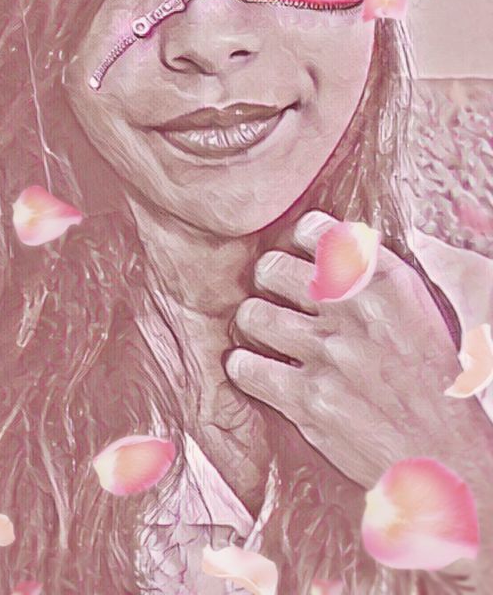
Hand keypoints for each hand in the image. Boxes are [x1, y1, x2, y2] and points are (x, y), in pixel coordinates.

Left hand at [225, 211, 489, 490]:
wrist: (446, 459)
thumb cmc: (436, 386)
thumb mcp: (422, 312)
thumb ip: (379, 274)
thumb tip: (345, 239)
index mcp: (386, 282)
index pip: (315, 231)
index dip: (299, 243)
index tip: (301, 257)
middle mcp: (353, 310)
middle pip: (271, 268)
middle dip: (269, 282)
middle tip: (278, 297)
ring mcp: (328, 354)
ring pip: (252, 314)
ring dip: (255, 324)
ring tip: (267, 334)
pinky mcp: (307, 399)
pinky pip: (246, 367)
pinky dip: (245, 368)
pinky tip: (256, 370)